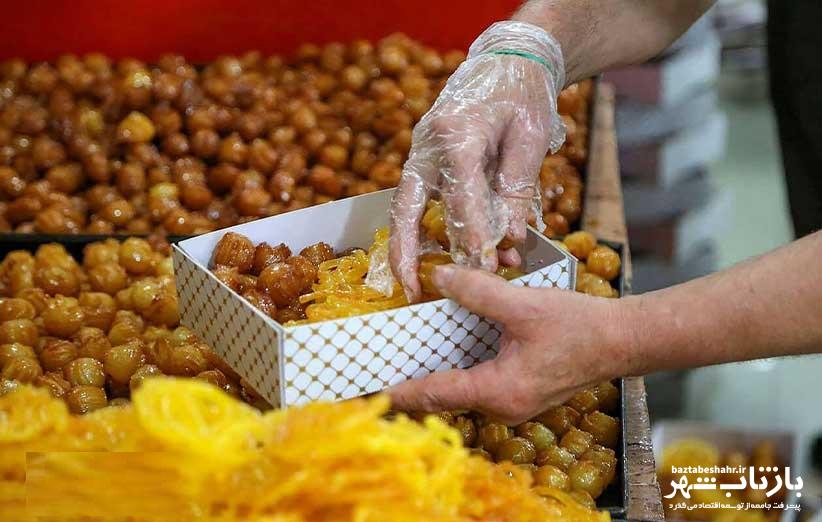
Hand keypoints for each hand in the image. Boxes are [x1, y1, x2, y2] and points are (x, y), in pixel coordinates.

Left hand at [388, 264, 632, 424]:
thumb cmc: (578, 326)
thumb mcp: (523, 305)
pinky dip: (456, 372)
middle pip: (443, 399)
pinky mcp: (519, 393)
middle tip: (375, 371)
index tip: (367, 390)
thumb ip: (477, 291)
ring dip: (433, 379)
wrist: (621, 341)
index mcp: (499, 391)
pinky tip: (442, 351)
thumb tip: (437, 276)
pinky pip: (477, 387)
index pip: (435, 394)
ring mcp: (512, 403)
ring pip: (460, 394)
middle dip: (410, 386)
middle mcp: (502, 406)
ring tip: (399, 360)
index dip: (399, 392)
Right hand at [389, 21, 566, 302]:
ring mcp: (420, 152)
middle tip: (413, 291)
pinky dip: (418, 231)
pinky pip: (414, 202)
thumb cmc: (522, 95)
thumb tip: (508, 240)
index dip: (472, 237)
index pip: (461, 197)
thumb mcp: (530, 139)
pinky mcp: (422, 160)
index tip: (483, 270)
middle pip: (407, 208)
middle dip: (408, 253)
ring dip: (409, 247)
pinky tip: (431, 256)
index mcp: (457, 133)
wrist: (507, 60)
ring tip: (416, 284)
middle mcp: (428, 145)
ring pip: (403, 208)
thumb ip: (516, 190)